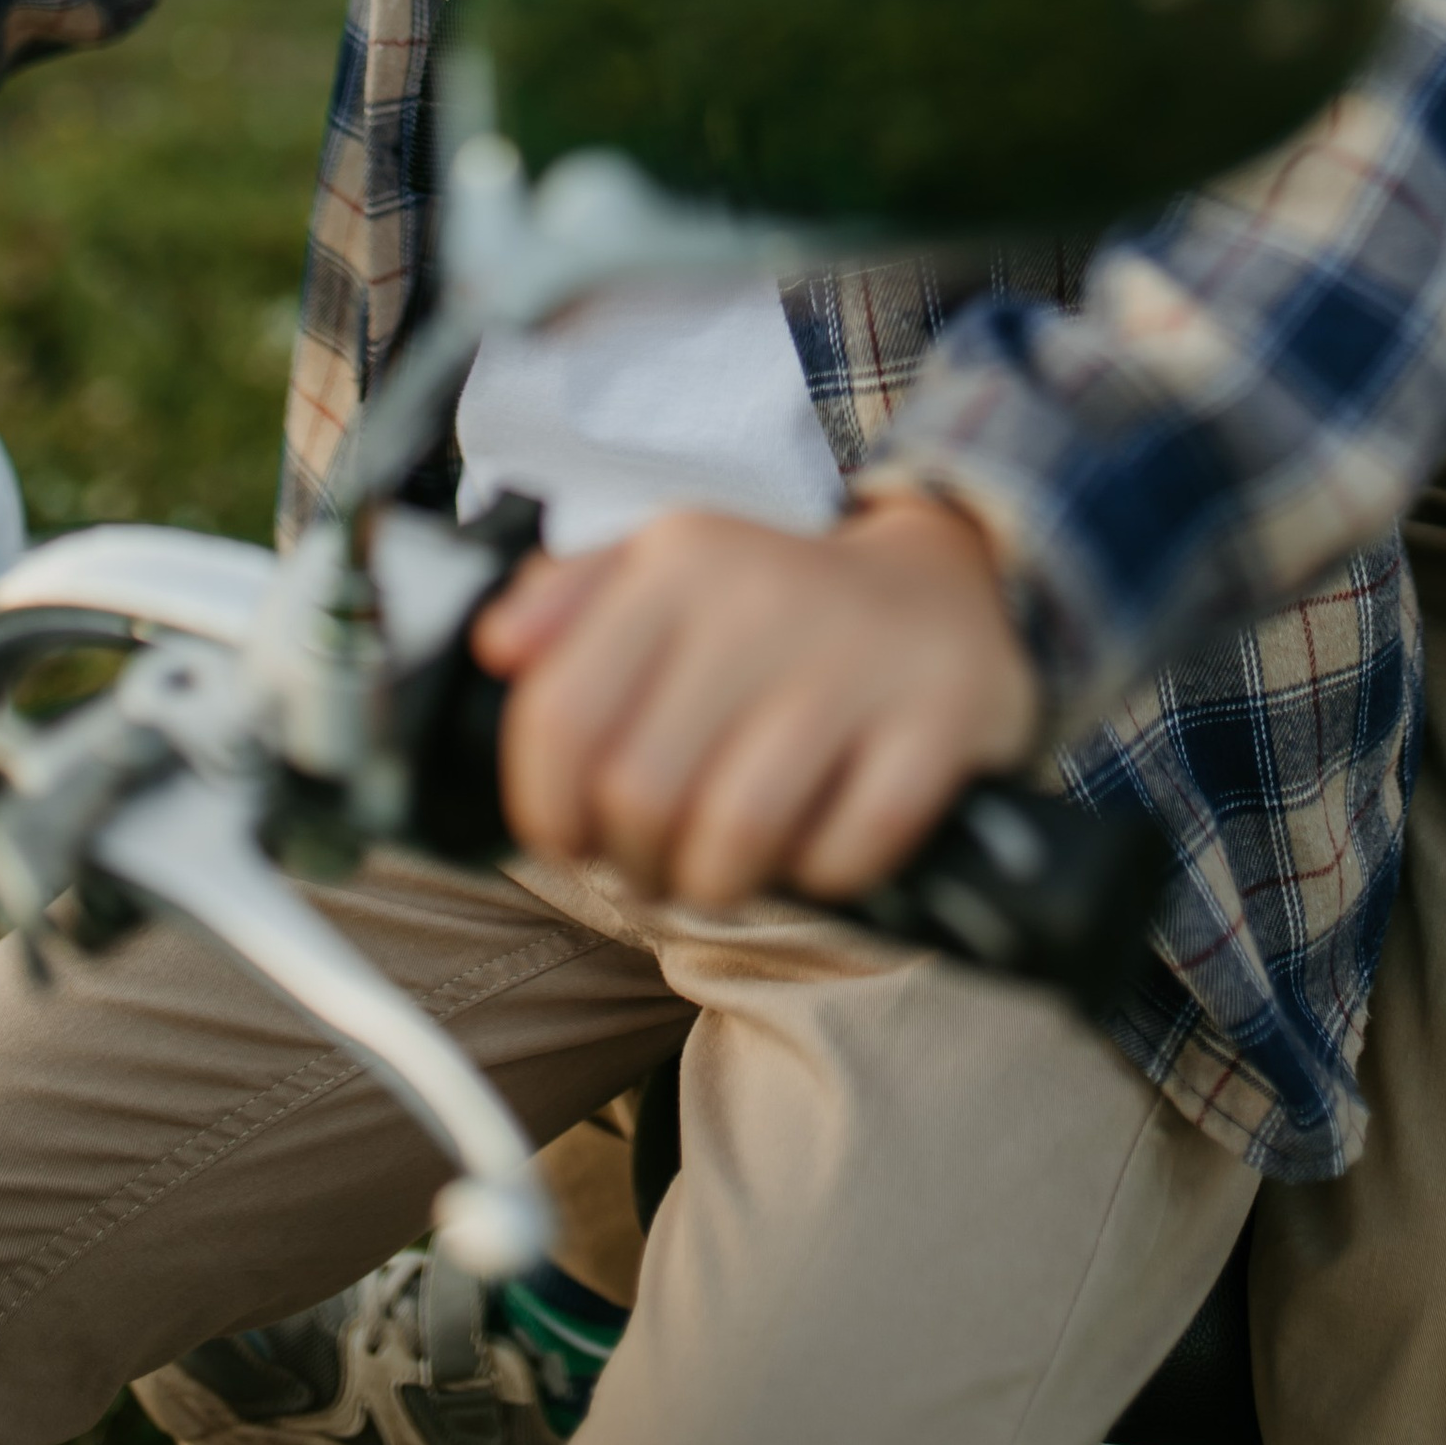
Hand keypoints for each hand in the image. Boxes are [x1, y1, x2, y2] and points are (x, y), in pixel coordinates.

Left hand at [475, 495, 1040, 911]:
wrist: (947, 584)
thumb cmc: (777, 608)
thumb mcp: (666, 571)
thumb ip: (568, 603)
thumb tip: (498, 647)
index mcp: (681, 560)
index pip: (561, 717)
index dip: (547, 810)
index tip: (570, 833)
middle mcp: (763, 597)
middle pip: (641, 797)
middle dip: (635, 861)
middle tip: (659, 856)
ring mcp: (858, 659)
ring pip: (734, 837)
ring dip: (717, 884)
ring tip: (724, 864)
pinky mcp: (939, 717)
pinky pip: (845, 853)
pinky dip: (821, 876)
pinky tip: (820, 838)